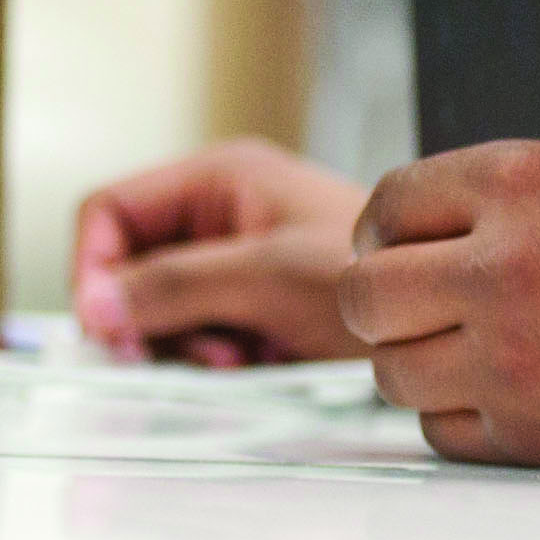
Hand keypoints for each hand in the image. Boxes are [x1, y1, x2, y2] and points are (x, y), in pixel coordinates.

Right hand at [68, 138, 366, 364]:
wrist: (446, 313)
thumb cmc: (373, 273)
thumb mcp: (266, 276)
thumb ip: (176, 286)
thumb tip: (98, 307)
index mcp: (218, 179)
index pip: (109, 210)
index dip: (94, 267)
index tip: (104, 323)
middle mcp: (220, 215)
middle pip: (129, 267)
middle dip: (146, 315)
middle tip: (180, 348)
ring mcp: (235, 263)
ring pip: (160, 309)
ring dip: (185, 342)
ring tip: (239, 352)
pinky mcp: (252, 307)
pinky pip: (197, 336)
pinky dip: (213, 358)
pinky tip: (256, 361)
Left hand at [340, 142, 539, 472]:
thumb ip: (517, 191)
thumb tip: (425, 219)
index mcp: (527, 183)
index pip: (392, 204)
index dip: (387, 231)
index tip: (399, 250)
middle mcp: (505, 266)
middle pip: (366, 295)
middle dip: (384, 303)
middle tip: (416, 311)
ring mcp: (514, 359)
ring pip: (393, 370)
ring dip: (421, 363)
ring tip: (474, 354)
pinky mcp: (534, 438)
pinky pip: (443, 431)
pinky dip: (463, 418)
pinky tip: (512, 398)